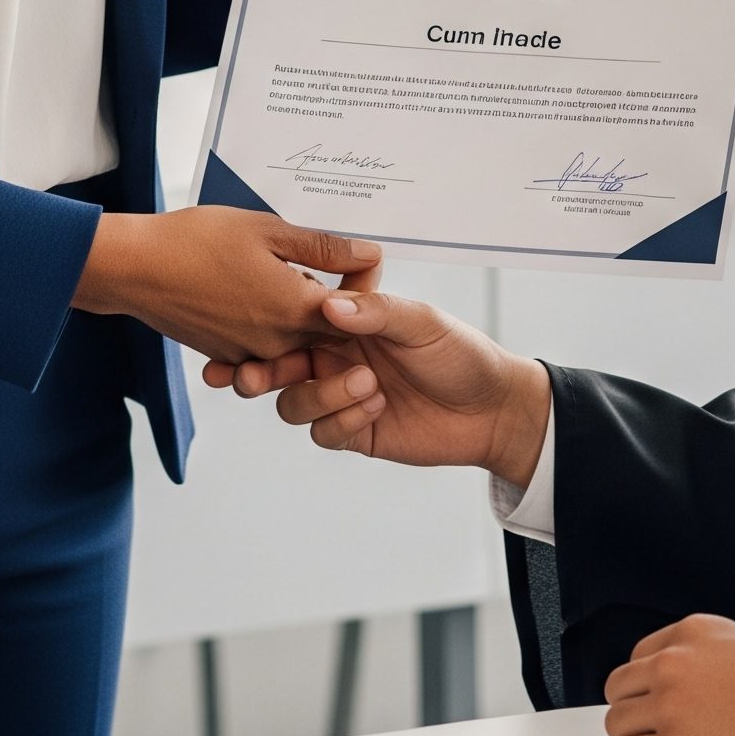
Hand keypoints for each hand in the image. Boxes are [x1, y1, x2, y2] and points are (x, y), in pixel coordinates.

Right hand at [71, 207, 379, 365]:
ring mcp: (250, 354)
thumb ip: (324, 248)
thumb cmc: (198, 242)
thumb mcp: (269, 230)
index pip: (356, 315)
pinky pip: (266, 347)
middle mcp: (276, 343)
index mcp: (294, 310)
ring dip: (298, 312)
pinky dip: (270, 323)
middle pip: (328, 333)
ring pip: (297, 341)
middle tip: (316, 263)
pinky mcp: (227, 356)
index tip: (356, 263)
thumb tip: (370, 254)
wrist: (135, 269)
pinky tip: (253, 288)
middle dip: (333, 302)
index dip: (363, 289)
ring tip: (278, 271)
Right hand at [201, 286, 551, 483]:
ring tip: (367, 383)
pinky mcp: (354, 432)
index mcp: (347, 320)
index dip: (265, 322)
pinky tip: (375, 407)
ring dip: (320, 395)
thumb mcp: (422, 321)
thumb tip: (328, 303)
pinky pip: (323, 432)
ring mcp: (342, 396)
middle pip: (277, 365)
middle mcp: (336, 356)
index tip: (242, 326)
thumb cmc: (460, 353)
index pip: (294, 317)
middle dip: (260, 371)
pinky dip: (342, 420)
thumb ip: (376, 311)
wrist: (492, 409)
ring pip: (293, 402)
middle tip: (254, 376)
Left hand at [603, 616, 734, 735]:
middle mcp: (674, 664)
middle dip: (634, 712)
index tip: (655, 702)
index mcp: (691, 633)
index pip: (637, 656)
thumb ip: (694, 656)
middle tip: (657, 730)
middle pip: (618, 689)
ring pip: (619, 726)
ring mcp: (671, 708)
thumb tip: (656, 683)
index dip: (647, 685)